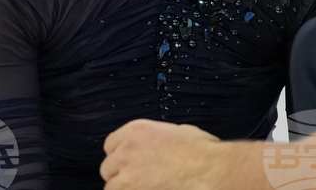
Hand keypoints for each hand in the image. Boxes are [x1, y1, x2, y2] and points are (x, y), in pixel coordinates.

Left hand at [101, 119, 220, 189]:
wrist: (208, 171)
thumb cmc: (200, 152)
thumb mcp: (179, 131)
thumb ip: (159, 138)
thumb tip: (158, 145)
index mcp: (135, 131)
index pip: (111, 144)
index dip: (121, 154)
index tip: (128, 162)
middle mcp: (125, 152)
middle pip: (108, 167)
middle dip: (120, 173)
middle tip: (138, 178)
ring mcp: (126, 176)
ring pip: (111, 186)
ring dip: (123, 188)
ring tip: (143, 187)